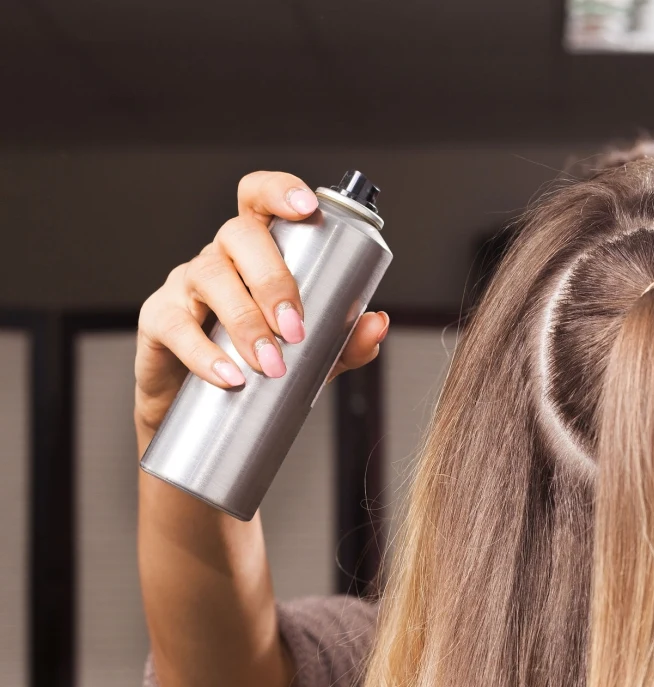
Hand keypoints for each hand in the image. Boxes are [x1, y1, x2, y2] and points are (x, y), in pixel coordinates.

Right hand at [134, 171, 389, 440]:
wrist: (209, 411)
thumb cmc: (263, 363)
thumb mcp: (314, 355)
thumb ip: (347, 341)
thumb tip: (376, 323)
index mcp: (261, 249)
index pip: (261, 198)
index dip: (280, 191)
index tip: (307, 207)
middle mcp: (222, 255)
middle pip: (240, 235)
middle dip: (273, 279)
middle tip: (296, 329)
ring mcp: (186, 283)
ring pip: (210, 276)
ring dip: (245, 320)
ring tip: (271, 363)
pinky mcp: (159, 319)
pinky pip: (176, 326)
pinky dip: (204, 353)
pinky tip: (230, 376)